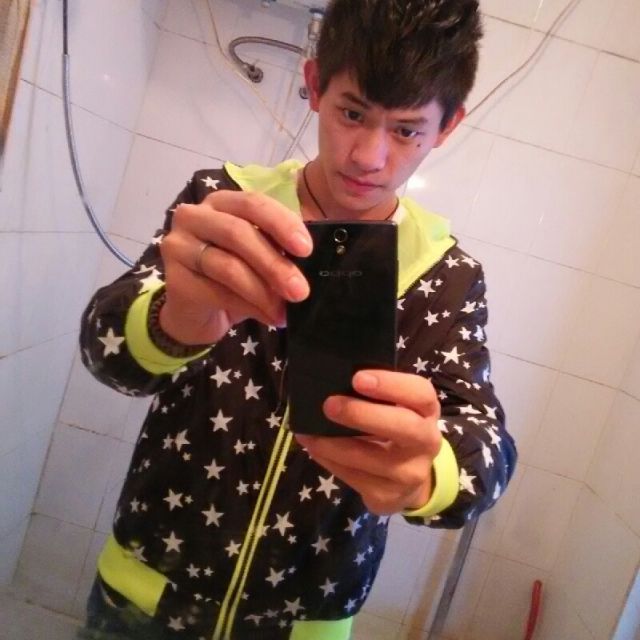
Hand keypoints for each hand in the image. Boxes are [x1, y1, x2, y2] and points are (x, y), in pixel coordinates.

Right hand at [159, 190, 311, 344]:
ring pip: (228, 267)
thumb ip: (277, 250)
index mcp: (220, 203)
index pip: (252, 203)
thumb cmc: (231, 278)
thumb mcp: (258, 257)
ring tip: (285, 310)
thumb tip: (309, 263)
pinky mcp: (174, 280)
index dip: (281, 223)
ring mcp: (178, 247)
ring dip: (263, 291)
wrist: (196, 313)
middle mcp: (194, 217)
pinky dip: (250, 307)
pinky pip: (218, 293)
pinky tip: (270, 318)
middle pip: (238, 233)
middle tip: (300, 290)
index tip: (306, 249)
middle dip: (274, 264)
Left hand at [295, 370, 441, 515]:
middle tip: (330, 405)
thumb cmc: (394, 429)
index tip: (358, 378)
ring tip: (309, 432)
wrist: (409, 482)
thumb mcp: (396, 408)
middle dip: (363, 415)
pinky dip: (329, 460)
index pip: (420, 393)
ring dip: (334, 444)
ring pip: (370, 458)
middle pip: (404, 426)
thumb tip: (332, 382)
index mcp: (426, 411)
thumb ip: (375, 395)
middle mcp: (426, 442)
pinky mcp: (388, 496)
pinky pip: (353, 477)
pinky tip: (314, 447)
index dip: (391, 384)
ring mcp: (410, 473)